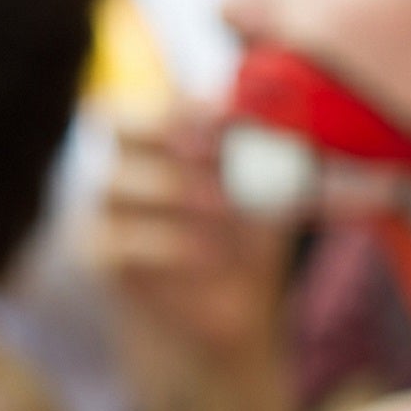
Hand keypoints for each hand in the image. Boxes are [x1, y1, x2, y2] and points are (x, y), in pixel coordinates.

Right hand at [92, 105, 294, 362]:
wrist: (234, 316)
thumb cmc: (253, 235)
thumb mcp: (276, 184)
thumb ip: (282, 142)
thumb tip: (310, 114)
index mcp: (165, 130)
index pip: (156, 95)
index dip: (190, 101)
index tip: (233, 117)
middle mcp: (124, 160)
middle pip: (116, 121)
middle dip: (171, 131)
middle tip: (224, 154)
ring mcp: (103, 208)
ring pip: (118, 181)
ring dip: (182, 192)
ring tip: (232, 211)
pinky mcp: (100, 257)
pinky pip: (120, 240)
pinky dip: (171, 244)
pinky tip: (213, 254)